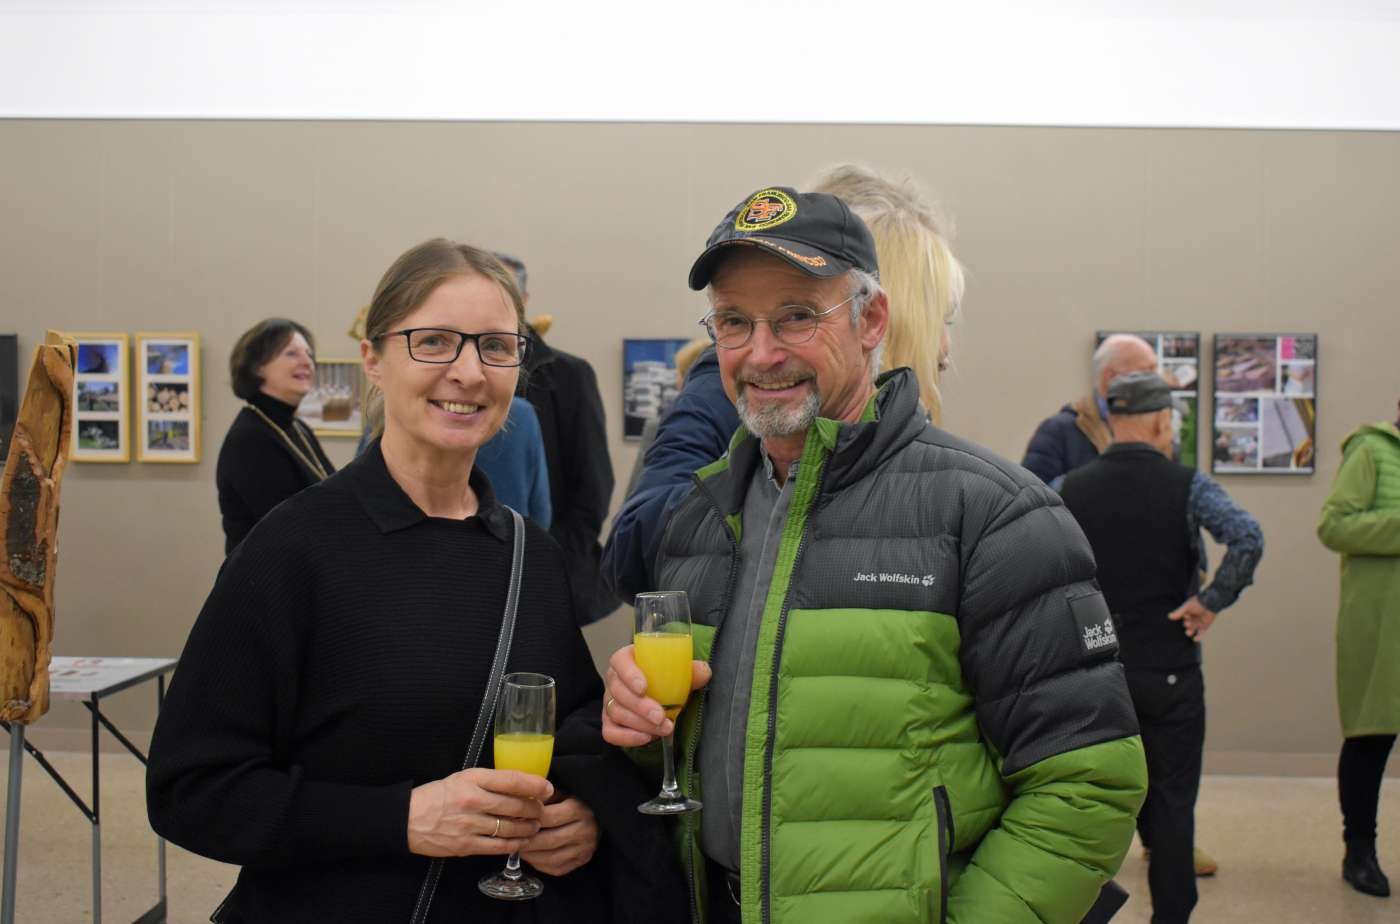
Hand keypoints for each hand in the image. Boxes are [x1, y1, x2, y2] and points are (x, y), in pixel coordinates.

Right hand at [407, 767, 552, 857]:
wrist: (406, 819)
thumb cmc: (437, 796)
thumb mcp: (462, 778)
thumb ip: (489, 781)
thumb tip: (521, 785)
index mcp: (472, 779)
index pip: (511, 779)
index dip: (535, 784)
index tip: (548, 788)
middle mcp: (472, 800)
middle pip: (516, 805)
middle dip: (535, 809)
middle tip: (542, 810)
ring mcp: (469, 825)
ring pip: (510, 828)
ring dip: (528, 828)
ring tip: (535, 826)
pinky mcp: (465, 846)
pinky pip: (498, 847)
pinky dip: (514, 845)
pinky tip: (521, 841)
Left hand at [519, 795, 598, 876]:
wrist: (596, 816)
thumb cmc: (572, 801)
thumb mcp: (560, 792)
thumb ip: (542, 798)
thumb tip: (516, 804)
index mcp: (578, 809)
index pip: (547, 817)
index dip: (528, 819)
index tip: (512, 818)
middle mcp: (584, 830)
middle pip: (548, 840)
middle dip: (525, 840)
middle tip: (509, 837)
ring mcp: (584, 848)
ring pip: (550, 857)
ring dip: (529, 854)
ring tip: (517, 846)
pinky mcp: (581, 861)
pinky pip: (555, 867)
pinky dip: (538, 863)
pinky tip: (529, 855)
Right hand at [601, 644, 710, 747]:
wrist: (661, 699)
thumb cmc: (666, 681)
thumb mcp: (679, 673)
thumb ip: (692, 672)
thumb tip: (703, 671)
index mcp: (628, 660)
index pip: (620, 661)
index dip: (629, 674)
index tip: (644, 688)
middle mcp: (615, 679)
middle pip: (619, 691)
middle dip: (640, 707)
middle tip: (661, 717)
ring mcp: (609, 701)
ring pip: (616, 712)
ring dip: (640, 723)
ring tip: (663, 728)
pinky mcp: (609, 722)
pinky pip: (610, 732)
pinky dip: (626, 737)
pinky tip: (646, 738)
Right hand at [1168, 597, 1216, 639]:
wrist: (1210, 603)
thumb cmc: (1198, 603)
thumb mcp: (1186, 607)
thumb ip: (1178, 612)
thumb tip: (1169, 616)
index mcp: (1187, 613)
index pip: (1181, 618)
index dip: (1181, 619)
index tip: (1183, 618)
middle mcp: (1192, 618)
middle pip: (1186, 625)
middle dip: (1187, 625)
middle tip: (1187, 623)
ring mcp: (1198, 623)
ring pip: (1192, 630)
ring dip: (1190, 631)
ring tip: (1189, 631)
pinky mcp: (1205, 626)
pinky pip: (1201, 633)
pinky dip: (1198, 637)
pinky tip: (1194, 639)